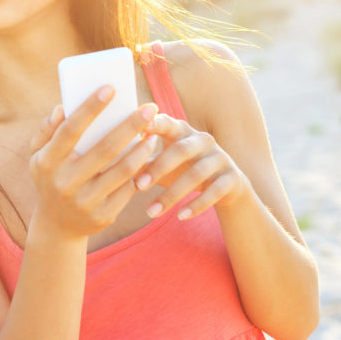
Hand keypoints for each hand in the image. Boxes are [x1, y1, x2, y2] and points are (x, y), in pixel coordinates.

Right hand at [28, 87, 159, 240]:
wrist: (56, 226)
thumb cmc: (50, 178)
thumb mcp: (37, 156)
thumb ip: (46, 130)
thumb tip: (61, 107)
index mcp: (47, 162)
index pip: (70, 130)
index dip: (90, 108)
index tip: (111, 88)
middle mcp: (65, 182)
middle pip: (105, 149)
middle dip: (130, 125)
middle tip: (151, 107)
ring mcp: (85, 201)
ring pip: (123, 170)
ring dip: (142, 149)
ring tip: (153, 132)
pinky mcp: (103, 216)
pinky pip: (128, 189)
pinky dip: (141, 170)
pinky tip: (148, 155)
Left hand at [134, 114, 252, 219]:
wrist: (226, 188)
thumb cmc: (182, 170)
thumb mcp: (162, 163)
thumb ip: (141, 159)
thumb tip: (107, 163)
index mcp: (183, 131)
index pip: (167, 123)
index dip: (154, 124)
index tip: (138, 130)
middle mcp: (203, 140)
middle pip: (181, 150)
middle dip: (158, 168)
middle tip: (138, 185)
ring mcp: (221, 158)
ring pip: (196, 174)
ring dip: (172, 194)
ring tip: (151, 212)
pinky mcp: (233, 178)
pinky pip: (215, 192)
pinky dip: (197, 205)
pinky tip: (180, 216)